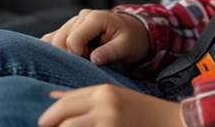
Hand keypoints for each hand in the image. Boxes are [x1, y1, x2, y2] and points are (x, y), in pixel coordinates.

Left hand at [37, 85, 185, 126]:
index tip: (43, 123)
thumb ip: (83, 97)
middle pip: (64, 119)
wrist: (171, 122)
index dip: (50, 115)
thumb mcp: (113, 96)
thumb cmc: (141, 111)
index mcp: (103, 91)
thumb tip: (52, 97)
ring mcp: (109, 124)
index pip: (65, 103)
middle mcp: (105, 106)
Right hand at [41, 10, 150, 65]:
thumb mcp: (126, 46)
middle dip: (68, 56)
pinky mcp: (69, 30)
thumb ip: (110, 52)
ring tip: (79, 61)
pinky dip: (53, 50)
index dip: (76, 55)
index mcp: (95, 18)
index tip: (88, 63)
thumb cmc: (131, 38)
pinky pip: (52, 38)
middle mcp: (81, 17)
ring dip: (62, 54)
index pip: (73, 39)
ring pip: (54, 39)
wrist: (133, 32)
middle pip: (60, 39)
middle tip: (84, 65)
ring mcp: (73, 23)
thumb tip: (94, 59)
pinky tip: (62, 60)